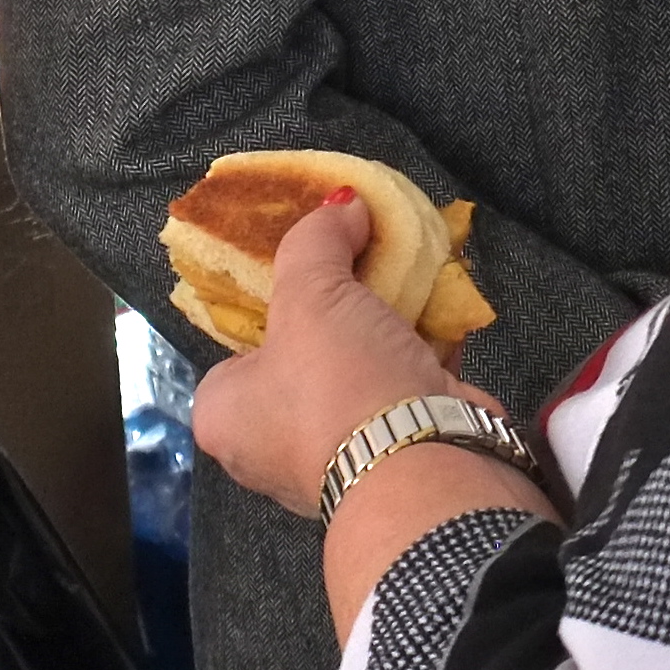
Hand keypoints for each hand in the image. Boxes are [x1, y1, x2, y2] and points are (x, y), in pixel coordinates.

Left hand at [191, 191, 501, 514]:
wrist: (426, 466)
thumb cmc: (337, 385)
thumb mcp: (310, 294)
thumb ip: (316, 241)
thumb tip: (343, 204)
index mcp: (226, 414)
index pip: (237, 342)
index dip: (272, 297)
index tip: (308, 260)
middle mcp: (272, 444)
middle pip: (305, 350)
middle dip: (341, 305)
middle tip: (362, 254)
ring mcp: (340, 452)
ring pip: (360, 366)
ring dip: (388, 322)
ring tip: (409, 266)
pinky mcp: (400, 450)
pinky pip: (406, 384)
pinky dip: (425, 347)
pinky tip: (443, 304)